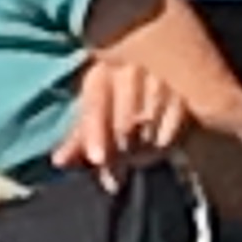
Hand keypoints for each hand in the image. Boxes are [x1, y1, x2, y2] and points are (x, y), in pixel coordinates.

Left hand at [55, 51, 193, 189]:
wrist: (158, 66)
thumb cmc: (117, 96)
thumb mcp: (95, 110)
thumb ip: (78, 138)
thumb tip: (59, 161)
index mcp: (101, 74)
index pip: (95, 107)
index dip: (94, 134)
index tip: (96, 159)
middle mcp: (130, 72)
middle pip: (122, 127)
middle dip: (118, 155)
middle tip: (116, 174)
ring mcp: (159, 82)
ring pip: (147, 134)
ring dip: (140, 153)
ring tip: (136, 155)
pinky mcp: (181, 96)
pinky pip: (168, 135)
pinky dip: (161, 147)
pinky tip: (155, 144)